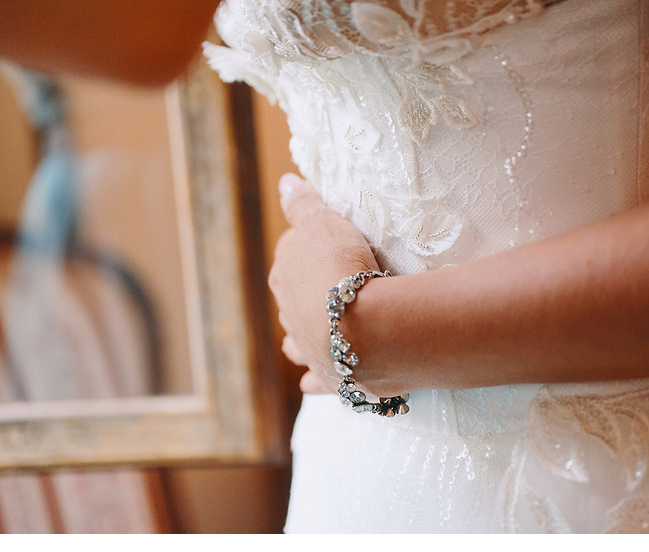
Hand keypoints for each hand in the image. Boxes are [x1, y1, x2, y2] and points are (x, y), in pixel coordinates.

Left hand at [269, 174, 380, 393]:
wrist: (363, 328)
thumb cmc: (341, 268)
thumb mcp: (323, 222)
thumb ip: (303, 204)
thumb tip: (284, 183)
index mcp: (284, 277)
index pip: (289, 259)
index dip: (307, 254)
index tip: (327, 251)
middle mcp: (289, 315)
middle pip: (292, 302)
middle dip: (304, 297)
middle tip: (327, 291)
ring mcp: (308, 349)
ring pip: (296, 342)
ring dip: (303, 337)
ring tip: (316, 333)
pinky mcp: (330, 378)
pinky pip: (317, 381)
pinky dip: (314, 380)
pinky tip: (312, 382)